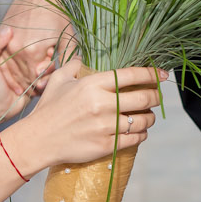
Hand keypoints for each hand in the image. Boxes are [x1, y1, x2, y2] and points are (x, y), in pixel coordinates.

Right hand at [0, 0, 77, 88]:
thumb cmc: (56, 12)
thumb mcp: (67, 35)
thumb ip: (68, 57)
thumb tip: (70, 74)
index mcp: (33, 50)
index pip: (36, 80)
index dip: (43, 83)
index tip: (48, 82)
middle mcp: (16, 48)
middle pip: (23, 77)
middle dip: (32, 82)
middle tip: (41, 84)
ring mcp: (7, 42)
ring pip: (12, 70)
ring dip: (20, 77)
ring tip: (30, 79)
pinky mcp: (1, 37)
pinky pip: (3, 59)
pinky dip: (10, 68)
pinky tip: (19, 69)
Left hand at [0, 26, 52, 120]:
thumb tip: (8, 30)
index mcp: (13, 51)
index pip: (32, 42)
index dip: (41, 45)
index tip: (45, 50)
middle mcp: (24, 60)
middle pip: (43, 55)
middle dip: (47, 61)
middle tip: (41, 69)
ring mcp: (32, 72)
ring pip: (48, 67)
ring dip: (48, 73)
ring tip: (40, 81)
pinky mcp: (37, 83)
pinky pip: (49, 79)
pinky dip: (48, 82)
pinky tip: (40, 86)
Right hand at [7, 59, 165, 170]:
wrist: (38, 140)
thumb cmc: (48, 109)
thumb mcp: (59, 80)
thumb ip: (75, 64)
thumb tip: (86, 56)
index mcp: (93, 84)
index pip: (131, 75)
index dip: (151, 74)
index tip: (162, 74)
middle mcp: (102, 104)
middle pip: (143, 98)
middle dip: (156, 96)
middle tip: (157, 96)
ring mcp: (105, 126)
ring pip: (142, 120)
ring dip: (150, 117)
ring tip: (148, 116)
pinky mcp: (106, 145)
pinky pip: (135, 138)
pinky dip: (141, 134)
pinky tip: (138, 130)